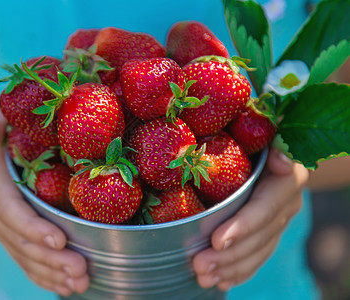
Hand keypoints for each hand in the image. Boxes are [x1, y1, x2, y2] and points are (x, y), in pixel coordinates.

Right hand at [0, 106, 89, 296]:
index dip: (32, 226)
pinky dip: (43, 277)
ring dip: (51, 272)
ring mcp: (0, 227)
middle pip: (20, 240)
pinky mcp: (11, 237)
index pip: (10, 208)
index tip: (59, 240)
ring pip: (24, 255)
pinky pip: (24, 261)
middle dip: (49, 258)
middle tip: (80, 269)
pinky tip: (65, 287)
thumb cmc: (4, 134)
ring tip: (79, 283)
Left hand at [192, 148, 308, 290]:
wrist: (270, 147)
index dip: (243, 226)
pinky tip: (221, 283)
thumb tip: (281, 161)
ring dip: (230, 268)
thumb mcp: (264, 134)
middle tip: (199, 265)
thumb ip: (272, 146)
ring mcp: (279, 221)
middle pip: (259, 236)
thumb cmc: (257, 137)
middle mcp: (287, 203)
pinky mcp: (270, 233)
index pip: (265, 208)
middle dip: (229, 255)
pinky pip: (258, 257)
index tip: (217, 241)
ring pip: (258, 251)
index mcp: (287, 180)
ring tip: (203, 277)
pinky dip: (240, 272)